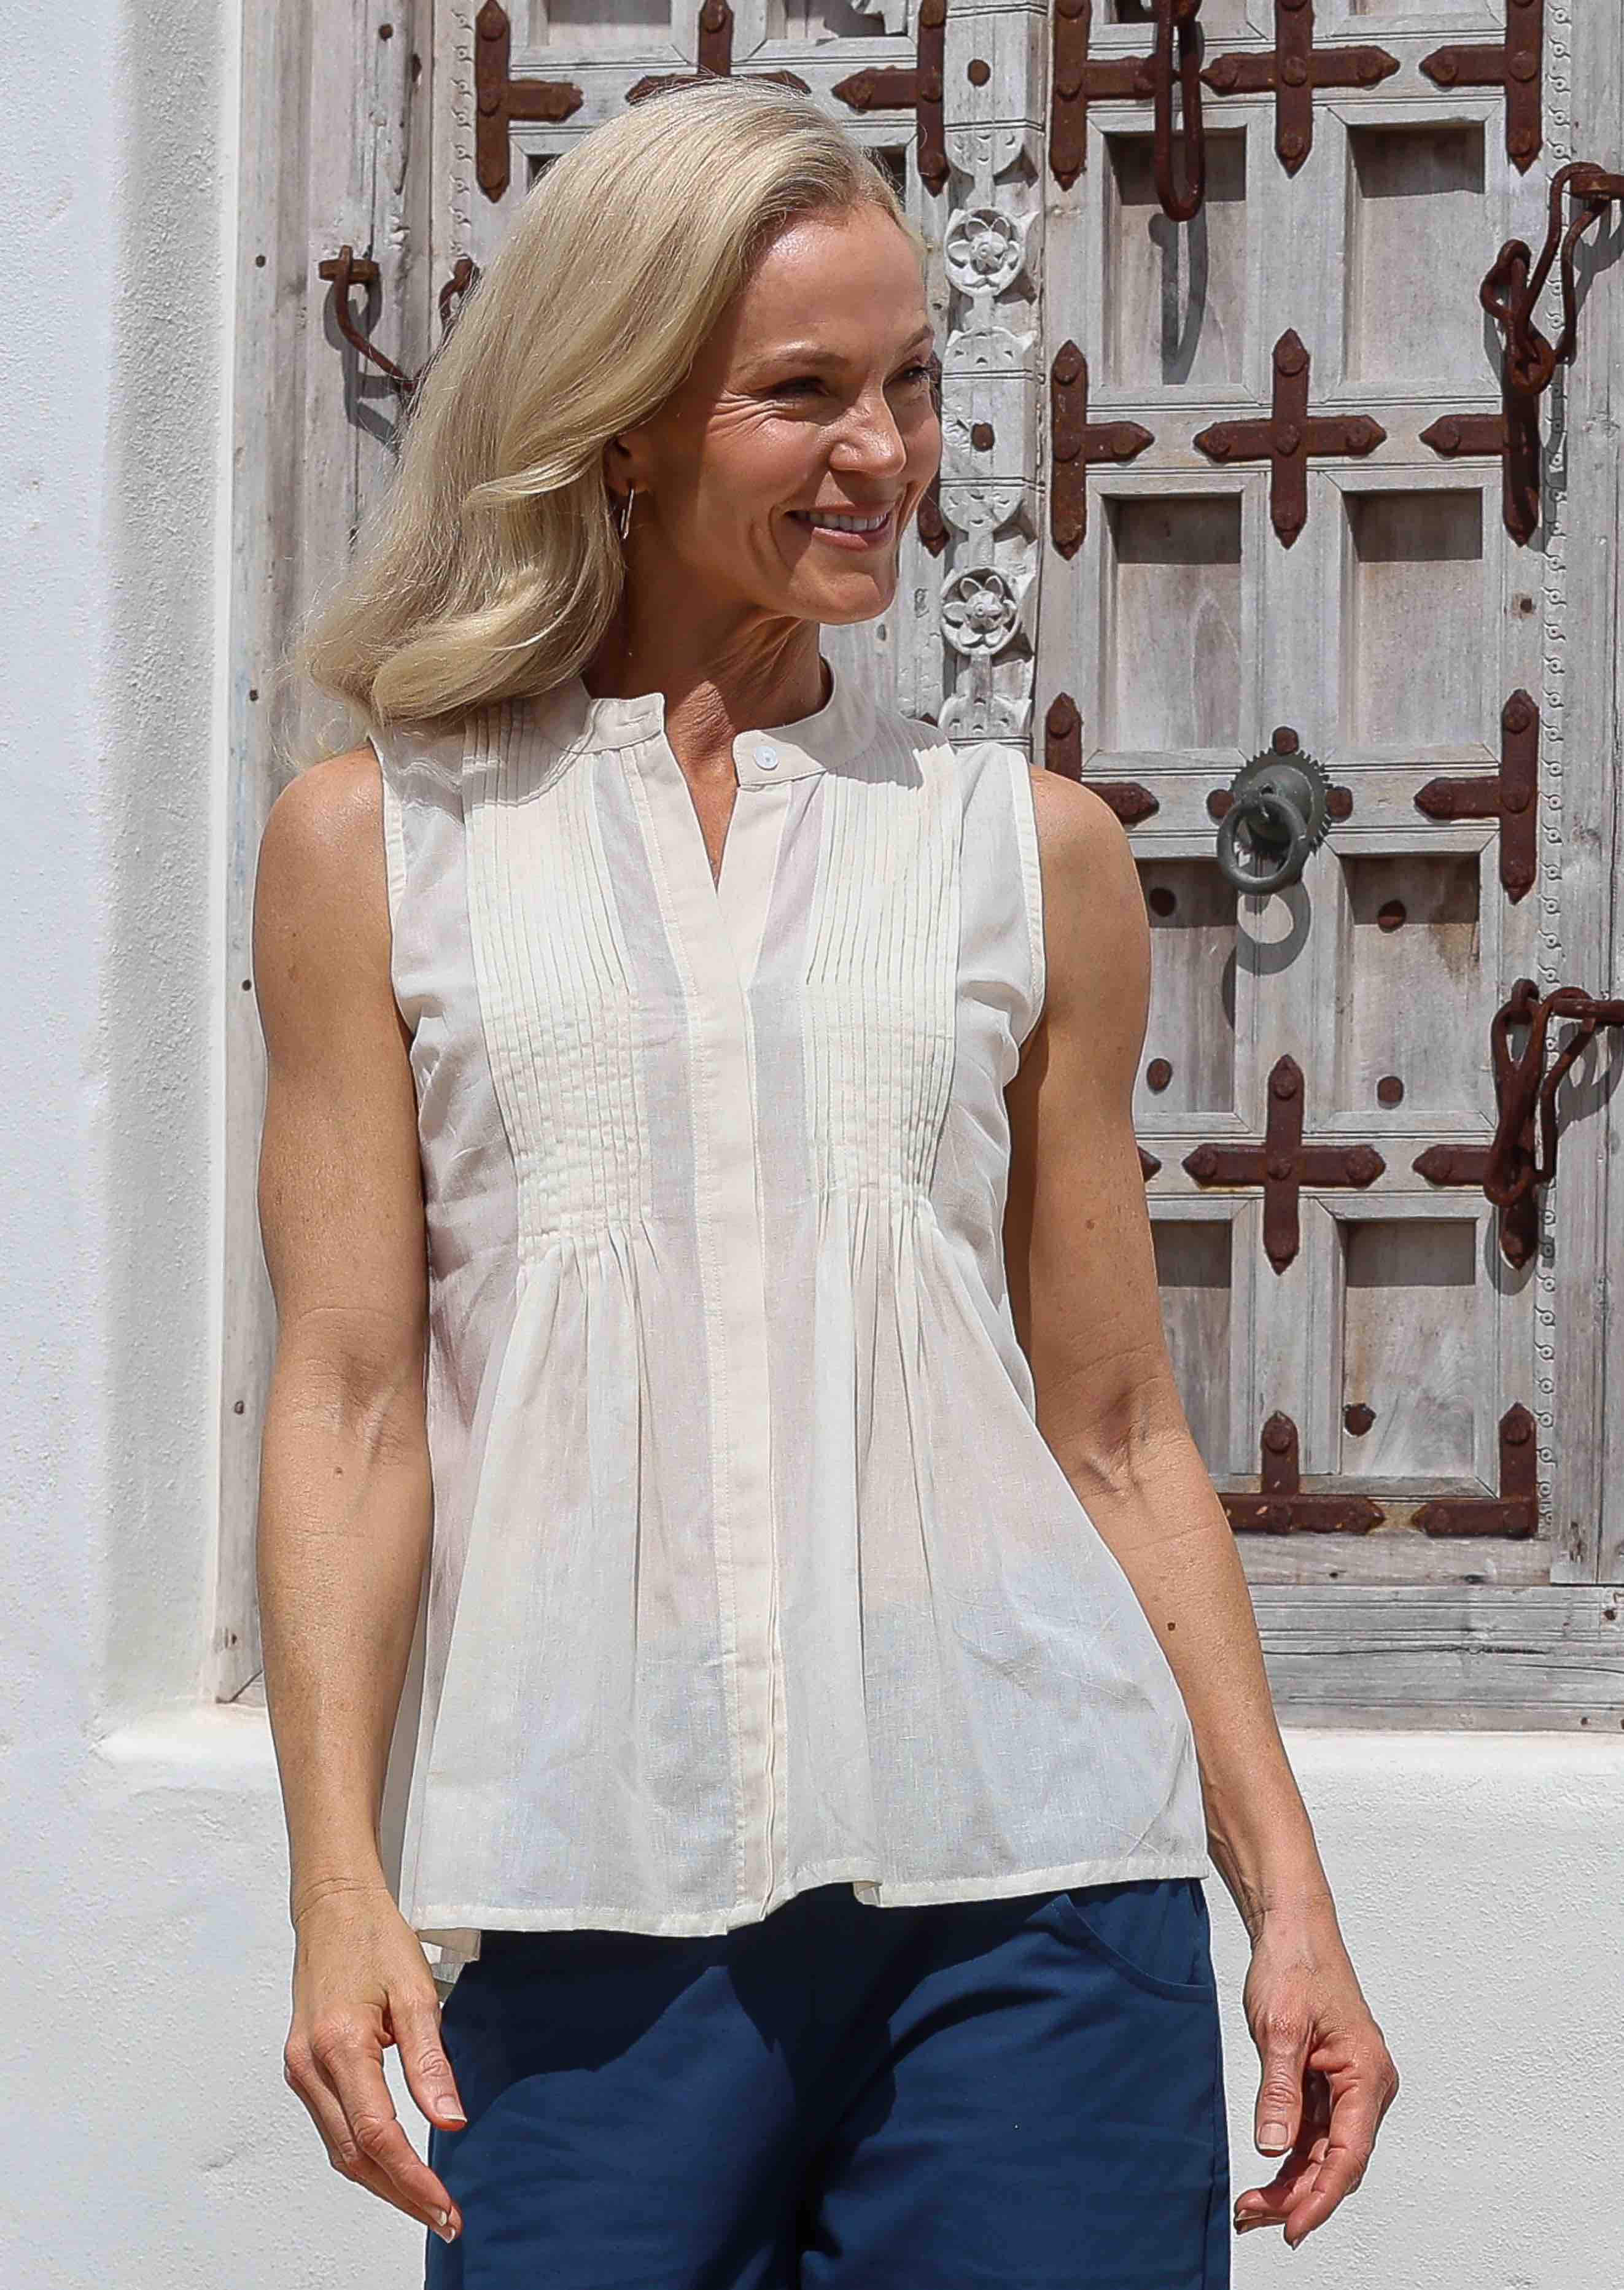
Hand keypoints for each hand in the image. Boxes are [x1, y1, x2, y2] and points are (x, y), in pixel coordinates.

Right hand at [283, 1879, 468, 2245]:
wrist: (333, 1906)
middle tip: (444, 2218)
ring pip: (339, 2147)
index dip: (412, 2177)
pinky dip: (363, 2152)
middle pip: (354, 2154)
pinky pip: (332, 2125)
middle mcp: (310, 2066)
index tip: (445, 2205)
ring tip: (426, 2201)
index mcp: (339, 2045)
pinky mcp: (302, 2067)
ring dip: (382, 2179)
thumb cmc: (374, 1938)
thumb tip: (450, 2122)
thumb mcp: (417, 1993)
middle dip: (400, 2193)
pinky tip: (394, 2162)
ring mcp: (300, 2069)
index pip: (377, 2134)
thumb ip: (431, 2062)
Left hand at [1232, 1901, 1399, 2250]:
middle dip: (1299, 2195)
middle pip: (1337, 2160)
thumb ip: (1279, 2091)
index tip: (1293, 2225)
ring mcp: (1346, 2086)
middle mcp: (1365, 2086)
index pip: (1348, 2153)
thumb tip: (1272, 2148)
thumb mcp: (1280, 2029)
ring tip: (1251, 2207)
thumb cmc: (1295, 1964)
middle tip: (1255, 2217)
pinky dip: (1290, 2155)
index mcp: (1367, 2074)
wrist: (1291, 1926)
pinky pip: (1312, 2131)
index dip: (1320, 2195)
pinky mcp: (1325, 2081)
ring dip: (1292, 2181)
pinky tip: (1265, 2177)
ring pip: (1323, 2151)